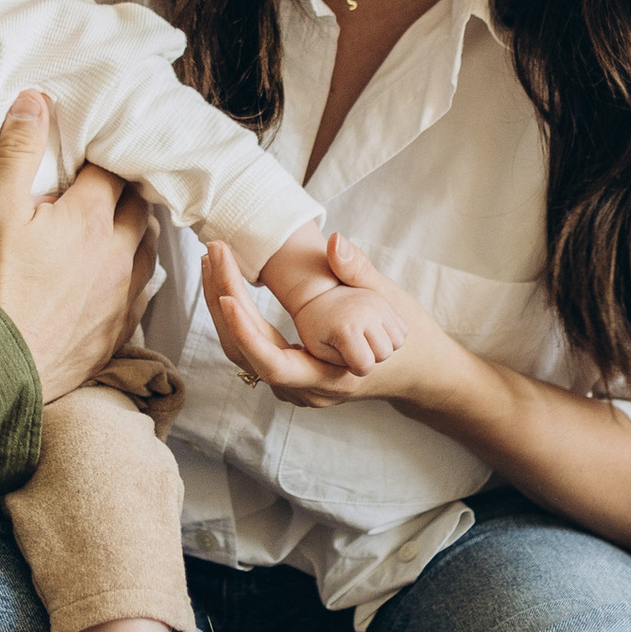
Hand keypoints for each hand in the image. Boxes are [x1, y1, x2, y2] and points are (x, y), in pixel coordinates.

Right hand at [0, 92, 148, 400]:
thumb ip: (19, 151)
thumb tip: (37, 101)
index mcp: (90, 220)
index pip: (112, 171)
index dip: (103, 156)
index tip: (95, 149)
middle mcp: (117, 258)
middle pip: (139, 210)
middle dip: (127, 191)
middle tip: (110, 182)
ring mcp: (119, 300)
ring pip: (146, 254)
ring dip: (136, 235)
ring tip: (117, 227)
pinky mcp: (112, 336)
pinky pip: (138, 299)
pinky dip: (130, 280)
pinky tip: (114, 280)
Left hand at [202, 233, 458, 413]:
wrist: (418, 371)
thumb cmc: (409, 340)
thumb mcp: (392, 303)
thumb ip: (361, 272)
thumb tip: (335, 241)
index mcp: (331, 380)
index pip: (275, 365)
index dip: (247, 334)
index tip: (228, 297)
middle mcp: (306, 390)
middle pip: (247, 354)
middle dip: (224, 301)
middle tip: (214, 253)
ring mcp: (294, 385)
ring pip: (243, 351)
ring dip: (222, 304)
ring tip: (212, 260)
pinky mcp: (289, 371)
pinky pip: (251, 347)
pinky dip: (234, 313)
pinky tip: (224, 280)